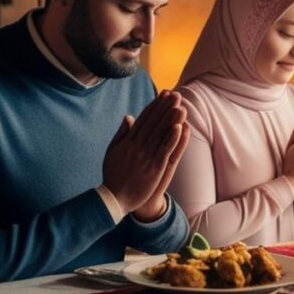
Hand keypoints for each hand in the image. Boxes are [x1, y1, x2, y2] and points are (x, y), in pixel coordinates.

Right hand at [102, 91, 188, 217]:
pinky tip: (180, 128)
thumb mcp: (113, 150)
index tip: (164, 94)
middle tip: (176, 95)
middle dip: (165, 108)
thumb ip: (122, 133)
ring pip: (160, 134)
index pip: (144, 119)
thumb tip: (129, 116)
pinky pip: (164, 150)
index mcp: (128, 141)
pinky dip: (172, 138)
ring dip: (171, 119)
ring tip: (180, 106)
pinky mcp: (154, 167)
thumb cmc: (113, 175)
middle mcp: (137, 146)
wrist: (114, 198)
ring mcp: (146, 156)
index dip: (155, 106)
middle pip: (154, 123)